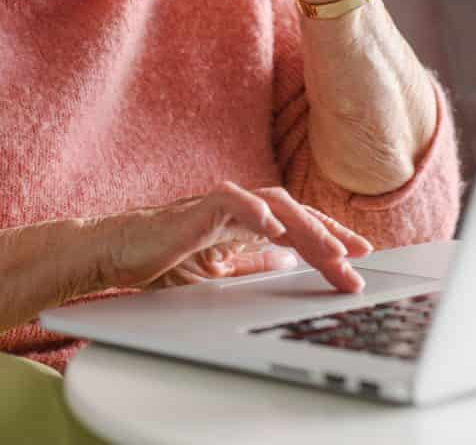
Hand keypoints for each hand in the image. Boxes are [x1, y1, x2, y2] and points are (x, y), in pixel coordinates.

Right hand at [93, 182, 372, 292]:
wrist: (115, 253)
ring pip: (274, 204)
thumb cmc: (158, 261)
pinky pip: (231, 201)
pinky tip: (275, 229)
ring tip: (331, 249)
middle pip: (296, 214)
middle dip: (330, 237)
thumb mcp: (216, 273)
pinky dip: (255, 212)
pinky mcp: (196, 208)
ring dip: (306, 226)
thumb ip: (250, 265)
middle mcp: (238, 210)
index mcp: (245, 225)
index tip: (361, 260)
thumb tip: (286, 264)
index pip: (298, 227)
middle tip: (358, 263)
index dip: (330, 239)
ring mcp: (219, 205)